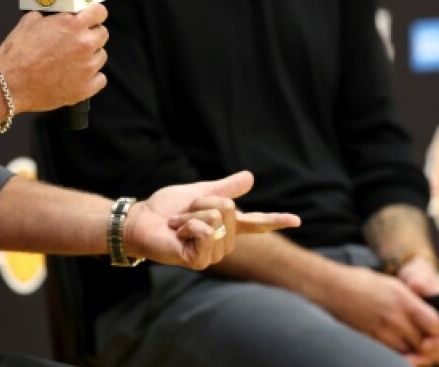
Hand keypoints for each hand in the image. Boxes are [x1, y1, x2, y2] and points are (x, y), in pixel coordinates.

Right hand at [0, 3, 108, 112]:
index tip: (92, 19)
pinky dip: (91, 78)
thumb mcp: (29, 22)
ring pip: (101, 57)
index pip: (100, 12)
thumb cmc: (16, 54)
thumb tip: (54, 16)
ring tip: (73, 62)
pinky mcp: (85, 88)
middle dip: (92, 35)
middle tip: (78, 41)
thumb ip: (49, 16)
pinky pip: (100, 80)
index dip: (95, 15)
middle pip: (103, 34)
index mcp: (73, 25)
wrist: (9, 83)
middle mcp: (84, 44)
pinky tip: (78, 77)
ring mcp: (87, 68)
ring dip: (90, 57)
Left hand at [123, 170, 300, 268]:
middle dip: (201, 202)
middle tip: (183, 213)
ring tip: (178, 224)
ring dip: (191, 214)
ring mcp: (212, 254)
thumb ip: (225, 188)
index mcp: (227, 225)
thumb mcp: (200, 191)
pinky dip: (187, 225)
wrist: (141, 220)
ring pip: (216, 219)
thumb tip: (251, 177)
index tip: (297, 220)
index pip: (256, 222)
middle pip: (229, 208)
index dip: (277, 220)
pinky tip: (176, 233)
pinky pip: (205, 231)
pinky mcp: (199, 261)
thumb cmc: (167, 208)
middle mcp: (223, 241)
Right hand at [321, 266, 438, 365]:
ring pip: (413, 355)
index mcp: (403, 299)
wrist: (331, 289)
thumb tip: (434, 318)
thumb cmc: (361, 283)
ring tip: (429, 359)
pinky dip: (405, 360)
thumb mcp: (393, 285)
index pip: (436, 324)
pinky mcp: (372, 342)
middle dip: (438, 351)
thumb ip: (414, 303)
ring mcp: (382, 332)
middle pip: (427, 345)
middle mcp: (395, 318)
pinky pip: (395, 357)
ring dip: (423, 359)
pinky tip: (410, 359)